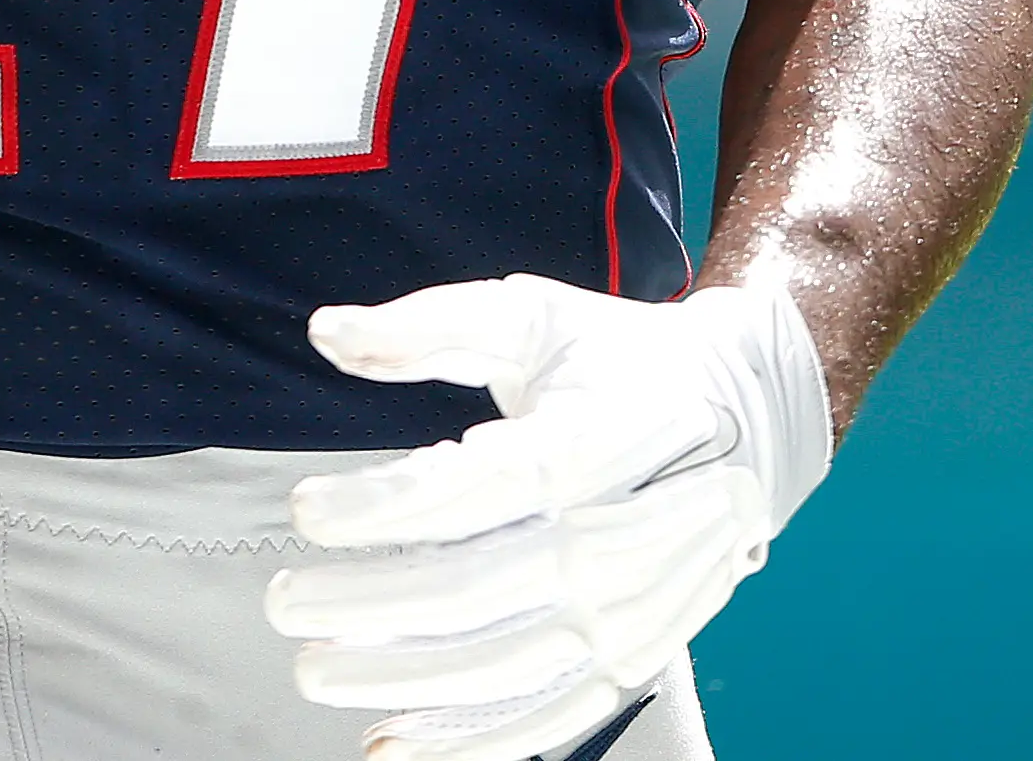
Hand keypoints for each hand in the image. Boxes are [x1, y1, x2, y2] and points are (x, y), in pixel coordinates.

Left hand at [268, 271, 833, 760]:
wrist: (748, 423)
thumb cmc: (622, 362)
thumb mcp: (536, 315)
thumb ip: (430, 324)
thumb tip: (325, 332)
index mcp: (606, 437)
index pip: (484, 483)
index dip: (389, 504)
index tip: (303, 510)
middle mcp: (629, 533)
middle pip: (485, 587)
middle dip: (371, 603)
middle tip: (284, 600)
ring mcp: (639, 608)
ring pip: (509, 664)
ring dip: (403, 679)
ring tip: (315, 670)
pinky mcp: (641, 657)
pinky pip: (554, 716)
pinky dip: (472, 741)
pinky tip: (393, 740)